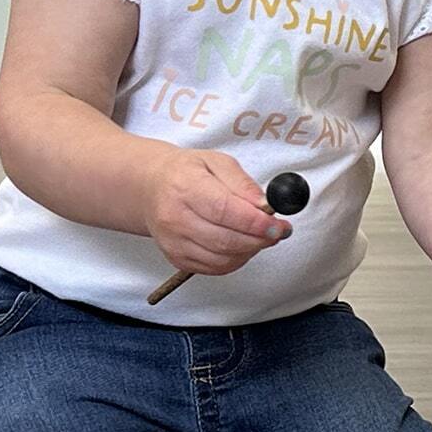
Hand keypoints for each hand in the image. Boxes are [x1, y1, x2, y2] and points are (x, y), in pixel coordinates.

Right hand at [142, 149, 288, 275]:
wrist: (151, 188)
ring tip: (261, 236)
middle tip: (279, 231)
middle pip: (225, 240)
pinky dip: (236, 260)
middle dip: (260, 239)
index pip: (224, 211)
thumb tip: (265, 205)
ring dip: (250, 251)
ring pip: (222, 259)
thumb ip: (243, 184)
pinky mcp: (176, 258)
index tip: (278, 225)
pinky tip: (243, 245)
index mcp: (185, 188)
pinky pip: (214, 268)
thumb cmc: (186, 173)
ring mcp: (173, 242)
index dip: (255, 222)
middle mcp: (175, 218)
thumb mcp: (217, 162)